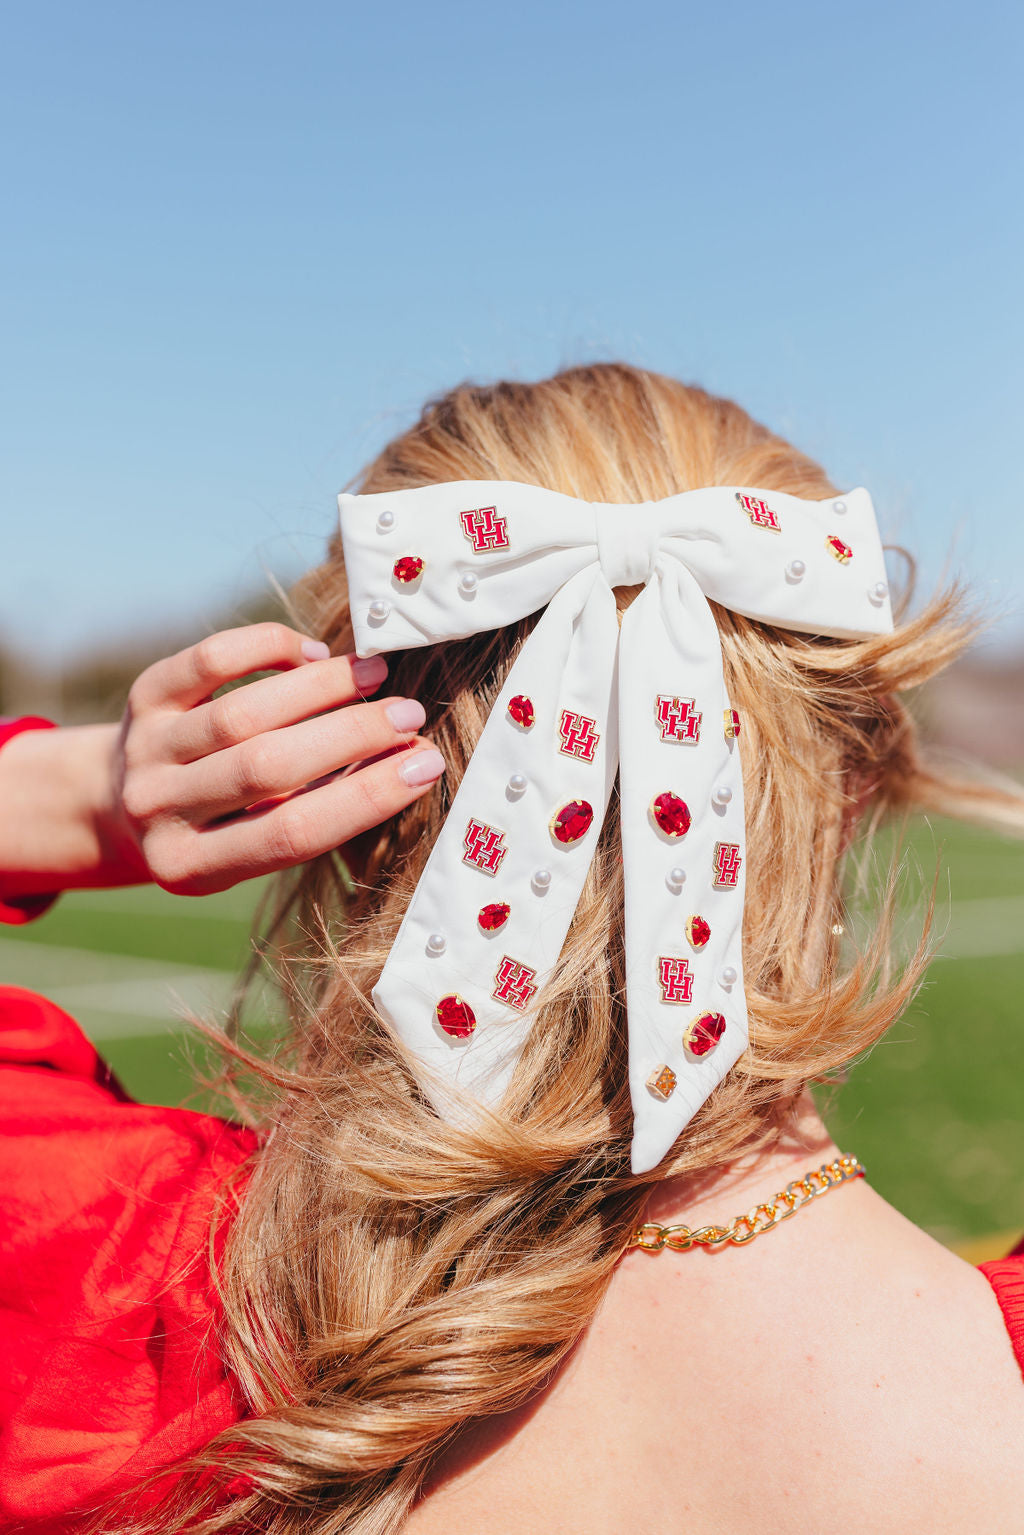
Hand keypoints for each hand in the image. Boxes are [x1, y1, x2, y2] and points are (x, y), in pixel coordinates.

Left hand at [115, 622, 443, 894]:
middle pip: (267, 767)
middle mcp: (158, 809)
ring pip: (244, 711)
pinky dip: (272, 649)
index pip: (291, 833)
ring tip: (375, 674)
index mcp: (191, 867)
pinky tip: (315, 655)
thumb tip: (411, 761)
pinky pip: (213, 660)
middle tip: (411, 715)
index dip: (366, 797)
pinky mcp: (144, 698)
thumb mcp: (253, 844)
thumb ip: (316, 811)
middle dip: (352, 736)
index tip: (425, 766)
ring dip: (322, 687)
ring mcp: (145, 751)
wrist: (123, 801)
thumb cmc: (221, 827)